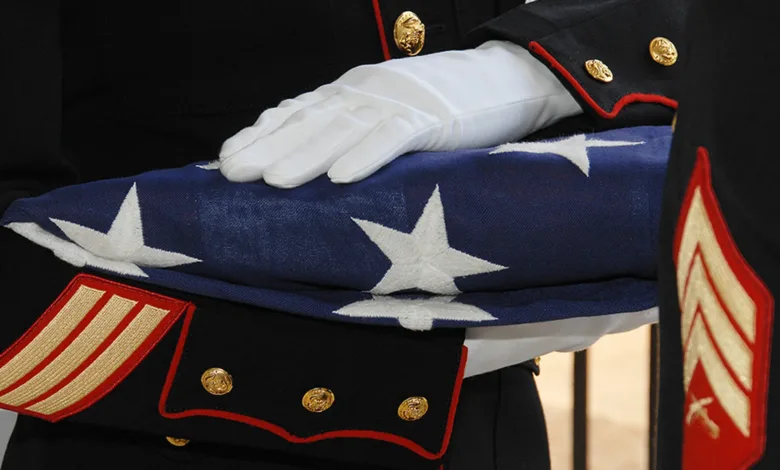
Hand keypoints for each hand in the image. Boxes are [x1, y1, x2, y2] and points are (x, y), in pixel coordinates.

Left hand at [218, 40, 581, 187]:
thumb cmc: (442, 105)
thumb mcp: (387, 112)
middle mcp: (367, 92)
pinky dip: (369, 156)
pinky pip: (397, 136)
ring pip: (346, 128)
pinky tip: (342, 178)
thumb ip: (353, 130)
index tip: (226, 158)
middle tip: (232, 173)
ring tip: (273, 180)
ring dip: (307, 155)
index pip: (298, 112)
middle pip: (312, 121)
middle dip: (269, 147)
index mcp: (354, 92)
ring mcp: (399, 102)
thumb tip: (316, 166)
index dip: (261, 134)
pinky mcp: (434, 117)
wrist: (503, 77)